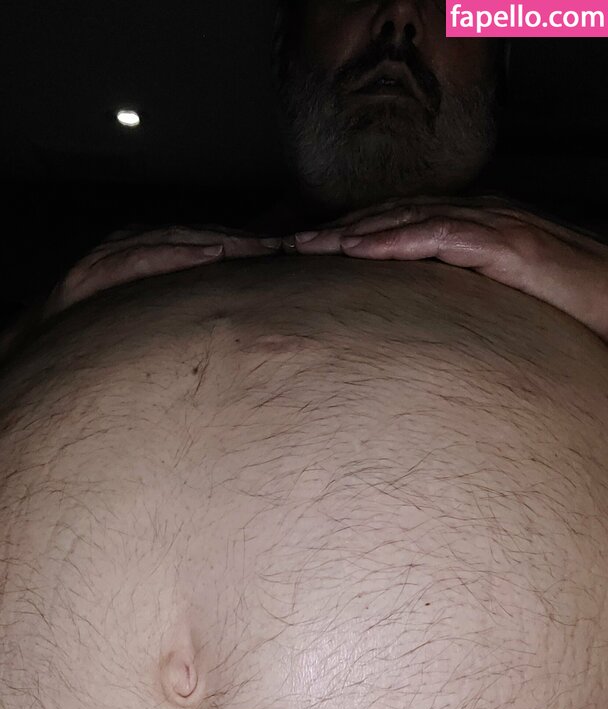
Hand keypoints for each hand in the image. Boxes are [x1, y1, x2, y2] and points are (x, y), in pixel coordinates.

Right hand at [44, 225, 281, 317]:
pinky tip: (211, 256)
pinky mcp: (94, 272)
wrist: (32, 348)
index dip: (247, 243)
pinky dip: (179, 254)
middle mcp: (130, 243)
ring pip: (177, 238)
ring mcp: (111, 254)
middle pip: (199, 235)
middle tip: (288, 248)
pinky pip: (143, 258)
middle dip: (246, 239)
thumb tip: (227, 314)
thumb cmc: (91, 333)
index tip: (286, 252)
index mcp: (146, 251)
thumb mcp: (143, 316)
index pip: (206, 241)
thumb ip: (179, 306)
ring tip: (261, 248)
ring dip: (223, 241)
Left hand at [286, 196, 607, 342]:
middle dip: (336, 229)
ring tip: (304, 247)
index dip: (351, 235)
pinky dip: (394, 241)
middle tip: (286, 246)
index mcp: (473, 229)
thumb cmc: (564, 306)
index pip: (399, 224)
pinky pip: (439, 236)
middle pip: (392, 215)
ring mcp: (492, 225)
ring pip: (406, 219)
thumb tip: (421, 325)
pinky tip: (357, 251)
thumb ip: (459, 300)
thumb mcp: (499, 302)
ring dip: (351, 232)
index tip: (308, 254)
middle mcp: (477, 216)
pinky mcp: (506, 245)